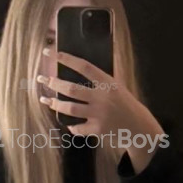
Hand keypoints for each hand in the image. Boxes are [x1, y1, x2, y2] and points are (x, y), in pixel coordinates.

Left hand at [37, 50, 165, 173]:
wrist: (140, 128)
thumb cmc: (127, 105)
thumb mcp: (118, 88)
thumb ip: (101, 82)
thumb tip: (79, 72)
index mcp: (108, 83)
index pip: (84, 66)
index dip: (66, 59)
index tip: (51, 53)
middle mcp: (102, 97)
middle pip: (71, 88)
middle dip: (53, 83)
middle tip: (42, 79)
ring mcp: (99, 114)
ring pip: (69, 108)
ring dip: (54, 104)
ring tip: (45, 100)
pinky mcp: (97, 130)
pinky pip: (77, 128)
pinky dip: (71, 126)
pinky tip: (68, 124)